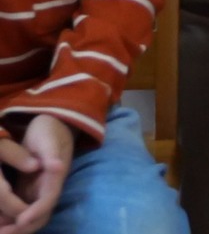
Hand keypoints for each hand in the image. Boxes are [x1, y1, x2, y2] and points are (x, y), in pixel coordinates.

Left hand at [0, 115, 72, 233]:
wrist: (52, 126)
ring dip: (16, 228)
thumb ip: (51, 153)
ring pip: (30, 217)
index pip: (48, 200)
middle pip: (40, 216)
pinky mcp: (29, 191)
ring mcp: (39, 191)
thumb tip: (57, 168)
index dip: (36, 212)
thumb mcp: (48, 138)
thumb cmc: (48, 130)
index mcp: (56, 177)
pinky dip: (10, 220)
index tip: (21, 221)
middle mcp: (49, 188)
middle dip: (23, 228)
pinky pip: (21, 211)